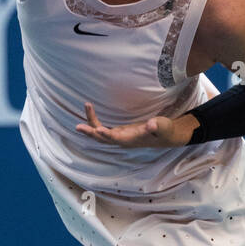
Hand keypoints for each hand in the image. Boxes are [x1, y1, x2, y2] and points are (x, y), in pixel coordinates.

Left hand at [75, 103, 199, 149]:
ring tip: (87, 106)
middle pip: (103, 138)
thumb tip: (152, 124)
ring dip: (91, 124)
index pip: (117, 139)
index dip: (108, 135)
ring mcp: (119, 136)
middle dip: (91, 132)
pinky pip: (103, 129)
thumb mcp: (164, 127)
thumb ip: (158, 126)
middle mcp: (122, 140)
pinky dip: (95, 122)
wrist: (166, 136)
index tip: (99, 130)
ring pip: (101, 133)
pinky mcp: (119, 132)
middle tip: (78, 126)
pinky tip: (90, 112)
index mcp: (132, 140)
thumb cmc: (165, 131)